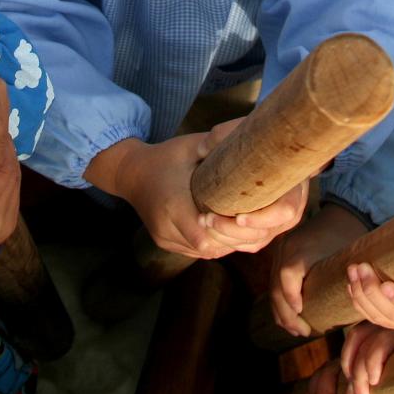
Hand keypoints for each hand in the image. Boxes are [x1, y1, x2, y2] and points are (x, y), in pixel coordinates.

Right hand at [97, 124, 307, 258]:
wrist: (131, 172)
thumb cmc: (167, 156)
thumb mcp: (193, 145)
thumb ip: (221, 147)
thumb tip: (256, 142)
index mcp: (172, 203)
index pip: (205, 232)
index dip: (230, 230)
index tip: (249, 215)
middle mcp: (166, 227)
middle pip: (209, 246)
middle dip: (237, 239)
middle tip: (262, 223)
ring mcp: (165, 239)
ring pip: (206, 252)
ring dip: (230, 243)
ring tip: (252, 228)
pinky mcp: (167, 244)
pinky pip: (198, 252)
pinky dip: (218, 245)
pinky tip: (233, 232)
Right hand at [271, 202, 369, 337]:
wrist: (341, 213)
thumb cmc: (350, 236)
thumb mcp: (349, 254)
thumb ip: (349, 276)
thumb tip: (362, 307)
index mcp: (302, 247)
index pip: (288, 273)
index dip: (291, 294)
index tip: (301, 313)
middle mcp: (285, 248)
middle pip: (276, 286)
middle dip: (287, 314)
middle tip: (303, 331)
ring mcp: (279, 253)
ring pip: (272, 289)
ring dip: (282, 313)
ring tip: (298, 330)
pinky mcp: (280, 258)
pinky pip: (274, 285)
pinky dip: (281, 304)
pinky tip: (291, 319)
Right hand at [338, 325, 393, 393]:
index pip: (385, 340)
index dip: (373, 360)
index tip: (374, 383)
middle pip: (367, 340)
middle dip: (359, 372)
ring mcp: (388, 323)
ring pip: (358, 335)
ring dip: (349, 360)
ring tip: (351, 387)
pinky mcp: (380, 326)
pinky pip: (357, 333)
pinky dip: (348, 352)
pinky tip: (347, 372)